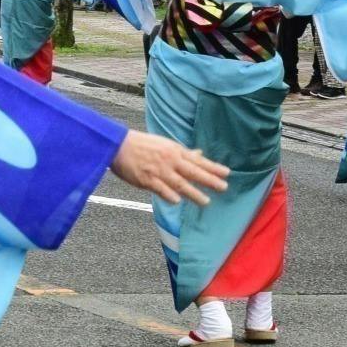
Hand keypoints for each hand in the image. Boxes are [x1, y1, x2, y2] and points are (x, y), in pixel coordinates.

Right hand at [110, 129, 228, 206]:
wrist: (118, 145)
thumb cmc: (143, 145)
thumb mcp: (166, 145)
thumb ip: (184, 153)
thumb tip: (201, 154)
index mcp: (175, 151)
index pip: (198, 161)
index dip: (213, 167)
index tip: (227, 173)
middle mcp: (170, 161)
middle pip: (193, 172)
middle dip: (209, 180)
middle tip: (223, 187)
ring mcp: (159, 171)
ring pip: (179, 183)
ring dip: (193, 193)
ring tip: (206, 201)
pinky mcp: (146, 179)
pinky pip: (160, 188)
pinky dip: (168, 194)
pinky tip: (177, 201)